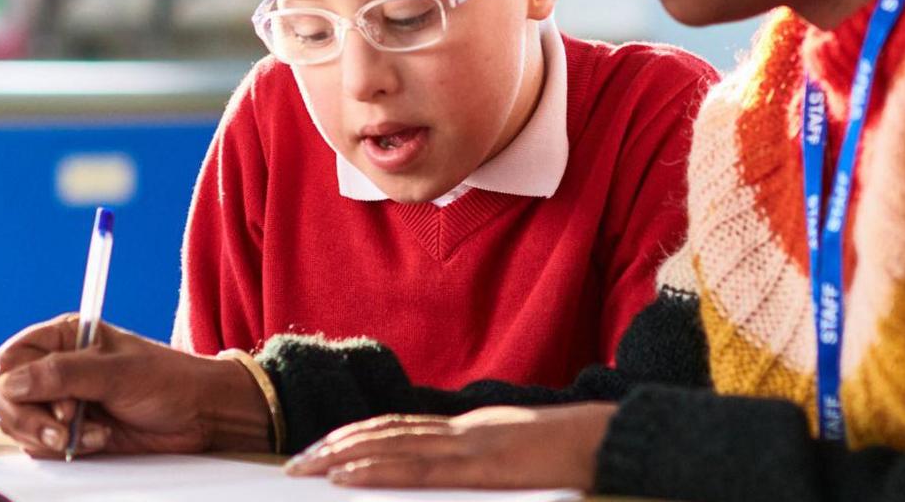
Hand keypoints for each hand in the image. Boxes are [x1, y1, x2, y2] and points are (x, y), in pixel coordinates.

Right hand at [0, 315, 271, 458]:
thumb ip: (62, 376)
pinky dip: (64, 449)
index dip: (22, 382)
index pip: (11, 358)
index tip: (58, 399)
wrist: (199, 415)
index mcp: (63, 337)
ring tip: (93, 433)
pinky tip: (99, 439)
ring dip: (50, 436)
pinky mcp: (69, 430)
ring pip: (18, 424)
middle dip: (30, 417)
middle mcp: (55, 367)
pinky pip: (41, 446)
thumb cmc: (167, 380)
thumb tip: (9, 383)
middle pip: (5, 394)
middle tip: (64, 427)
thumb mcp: (116, 373)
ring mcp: (59, 401)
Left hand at [283, 402, 616, 490]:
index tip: (324, 449)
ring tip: (308, 468)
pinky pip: (417, 468)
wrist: (608, 440)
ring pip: (392, 446)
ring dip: (343, 457)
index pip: (400, 427)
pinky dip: (376, 470)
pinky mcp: (478, 466)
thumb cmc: (572, 455)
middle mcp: (461, 432)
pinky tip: (348, 477)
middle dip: (336, 448)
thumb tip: (457, 471)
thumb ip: (484, 460)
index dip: (358, 436)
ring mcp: (468, 446)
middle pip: (385, 433)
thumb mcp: (520, 456)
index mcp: (469, 430)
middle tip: (296, 463)